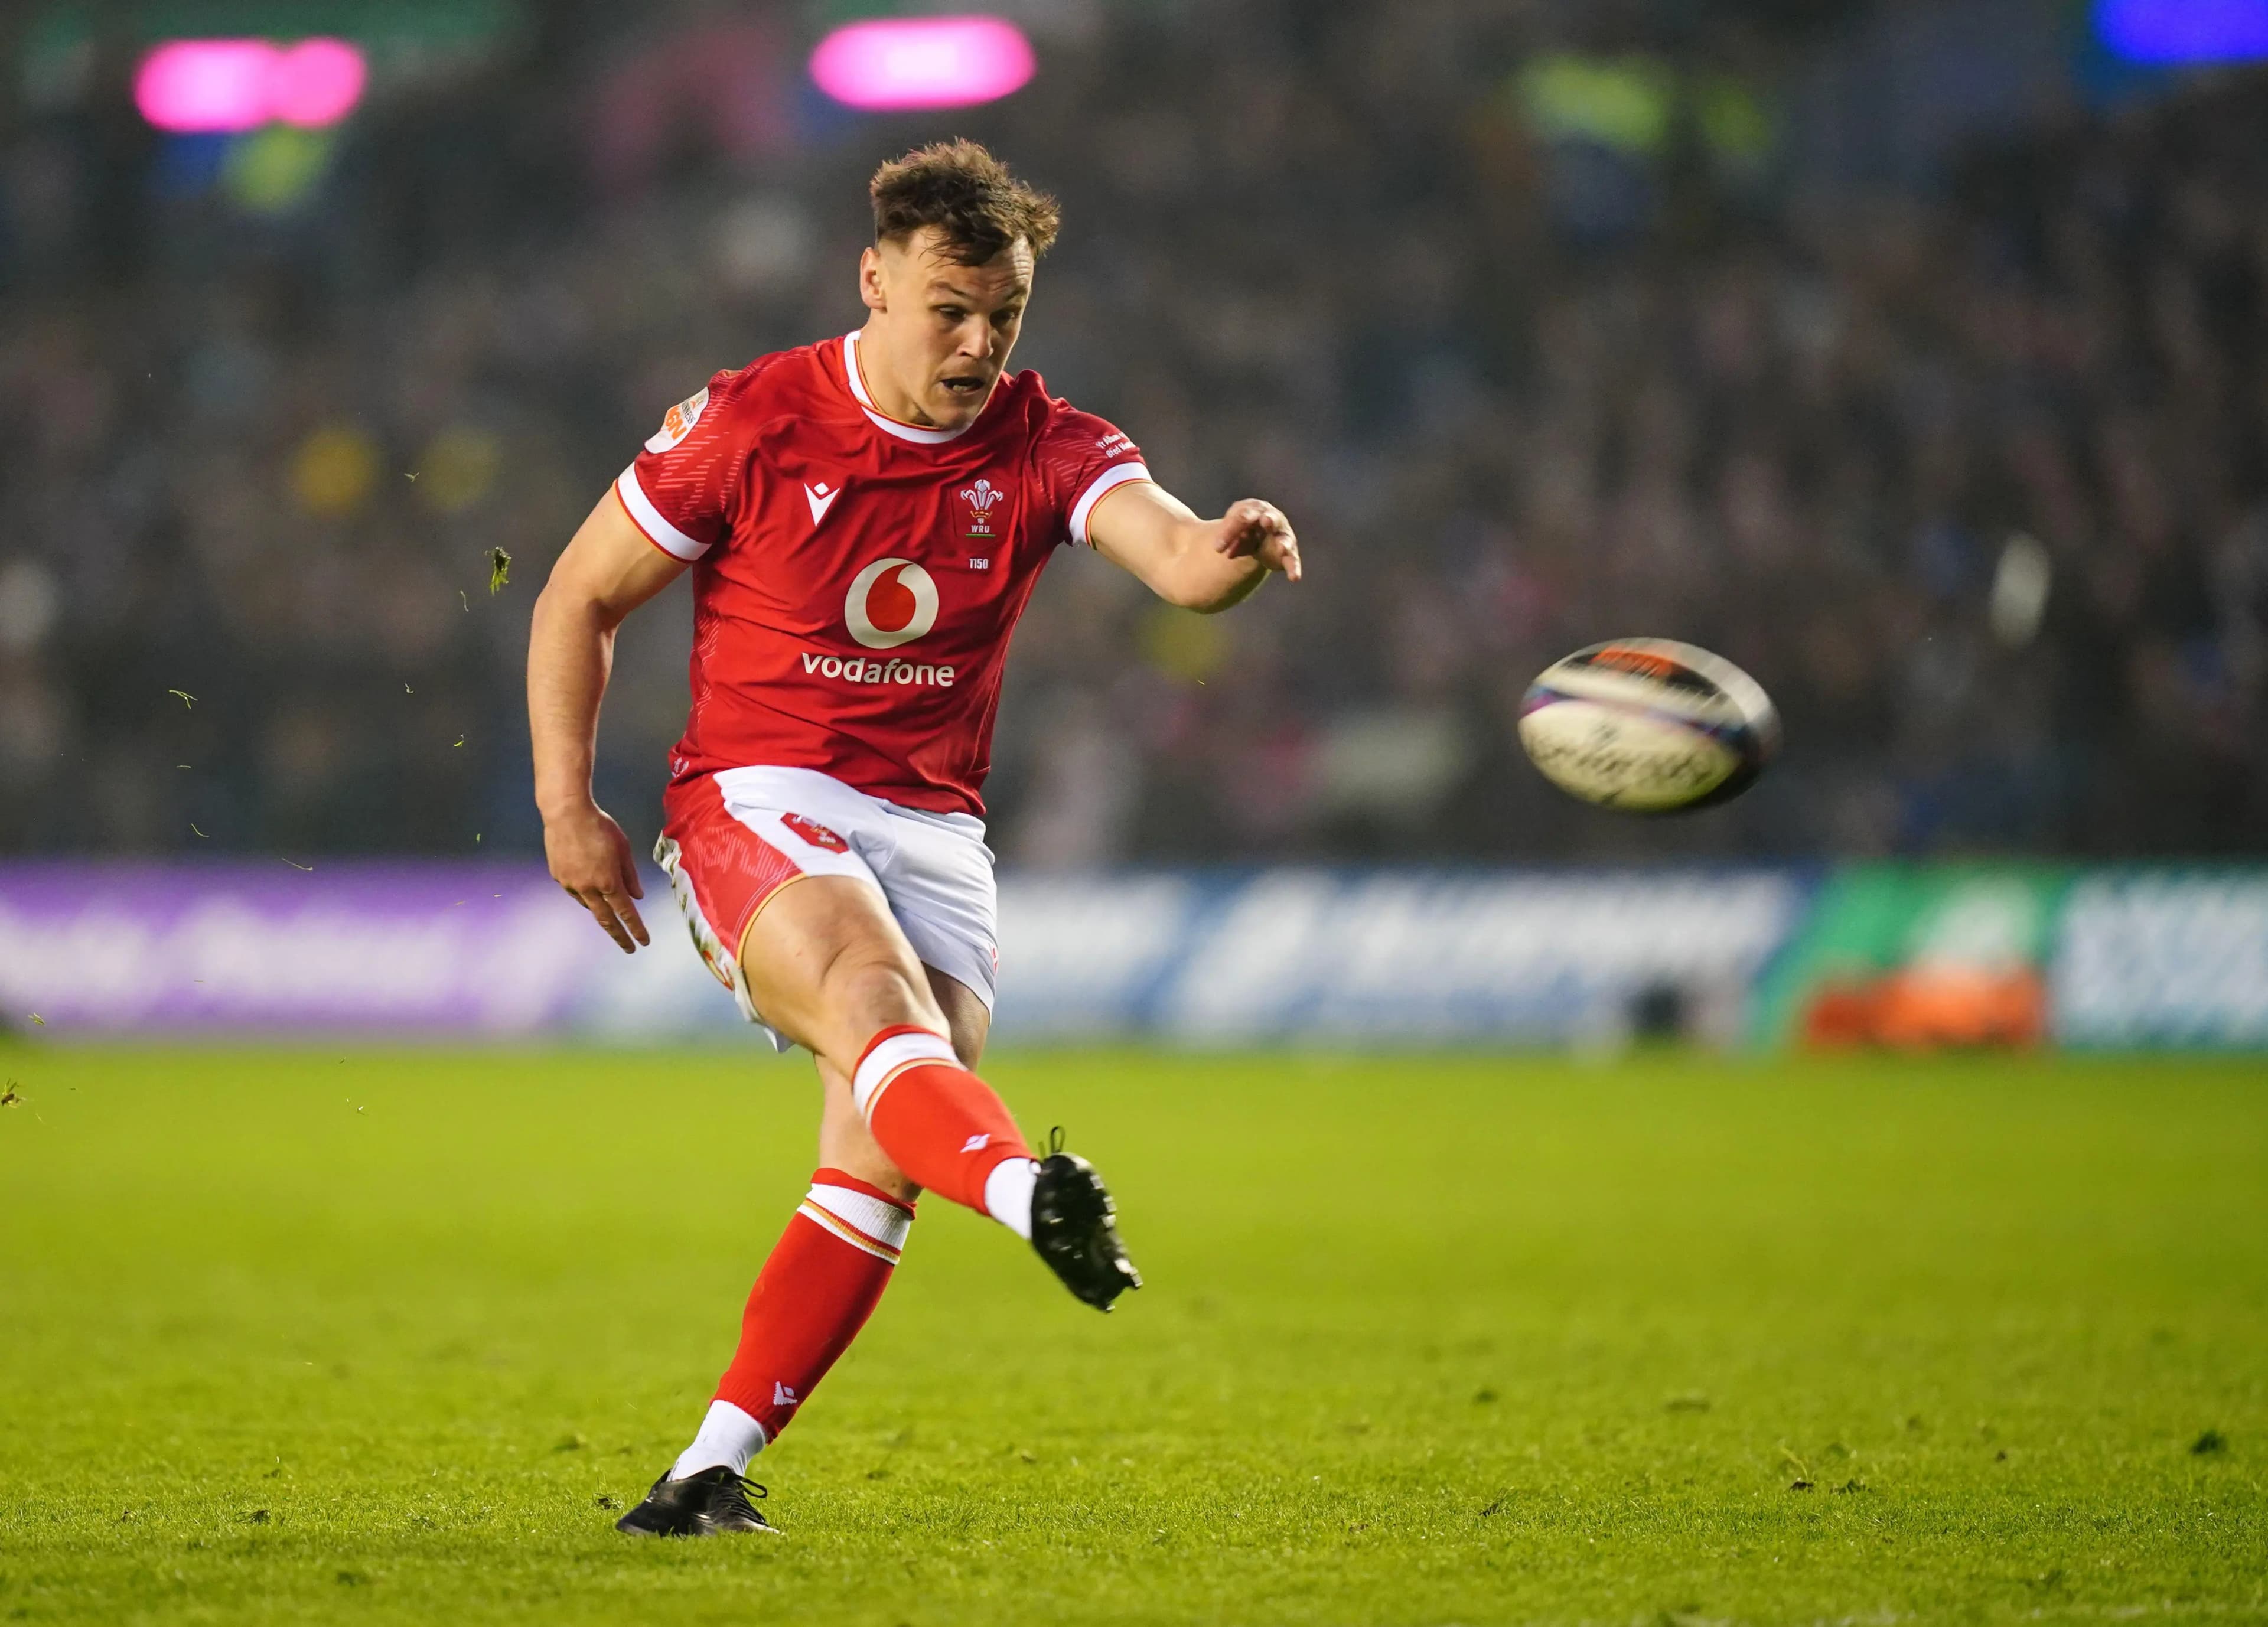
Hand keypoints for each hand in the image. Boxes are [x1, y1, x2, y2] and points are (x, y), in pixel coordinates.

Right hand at [543, 800, 648, 951]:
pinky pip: (575, 892)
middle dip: (619, 936)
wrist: (566, 813)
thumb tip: (637, 897)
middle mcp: (588, 888)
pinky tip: (588, 886)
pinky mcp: (558, 877)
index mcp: (608, 882)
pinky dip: (585, 894)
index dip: (636, 928)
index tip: (643, 942)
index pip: (626, 912)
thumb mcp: (623, 849)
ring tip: (608, 907)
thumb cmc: (600, 826)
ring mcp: (570, 884)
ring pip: (589, 905)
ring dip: (601, 910)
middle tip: (628, 948)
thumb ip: (630, 875)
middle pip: (605, 920)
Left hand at [1213, 498, 1300, 582]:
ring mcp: (1282, 536)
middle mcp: (1272, 519)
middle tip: (1265, 520)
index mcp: (1254, 509)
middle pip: (1269, 518)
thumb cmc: (1242, 528)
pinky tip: (1294, 577)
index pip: (1242, 516)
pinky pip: (1292, 560)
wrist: (1257, 535)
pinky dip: (1293, 568)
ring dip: (1283, 543)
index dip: (1230, 531)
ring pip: (1285, 539)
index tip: (1217, 548)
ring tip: (1281, 547)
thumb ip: (1226, 536)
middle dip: (1269, 519)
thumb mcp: (1230, 529)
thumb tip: (1219, 547)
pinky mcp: (1288, 553)